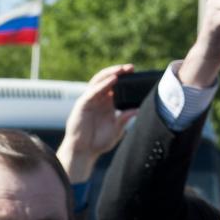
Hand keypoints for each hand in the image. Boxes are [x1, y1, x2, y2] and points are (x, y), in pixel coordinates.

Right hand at [57, 64, 136, 182]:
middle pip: (107, 79)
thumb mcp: (116, 130)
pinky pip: (92, 92)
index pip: (115, 85)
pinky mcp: (82, 105)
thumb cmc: (98, 143)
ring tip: (121, 70)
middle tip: (131, 68)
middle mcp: (98, 99)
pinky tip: (112, 80)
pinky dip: (102, 85)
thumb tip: (138, 109)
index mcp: (106, 103)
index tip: (135, 73)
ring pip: (98, 81)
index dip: (124, 78)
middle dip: (119, 71)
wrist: (83, 152)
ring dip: (110, 73)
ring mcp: (89, 101)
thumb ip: (125, 119)